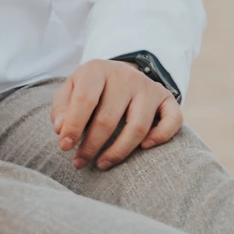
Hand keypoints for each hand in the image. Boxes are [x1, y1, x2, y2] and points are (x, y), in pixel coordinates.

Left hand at [51, 59, 183, 170]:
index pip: (85, 100)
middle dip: (91, 146)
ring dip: (118, 152)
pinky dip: (160, 137)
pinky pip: (172, 120)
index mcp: (97, 69)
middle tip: (79, 162)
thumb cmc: (91, 89)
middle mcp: (125, 76)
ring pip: (138, 127)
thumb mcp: (70, 90)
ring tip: (101, 164)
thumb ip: (61, 108)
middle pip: (108, 118)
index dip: (73, 127)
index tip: (64, 147)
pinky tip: (144, 148)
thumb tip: (61, 130)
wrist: (120, 73)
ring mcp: (148, 87)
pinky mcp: (167, 98)